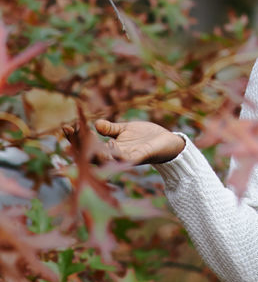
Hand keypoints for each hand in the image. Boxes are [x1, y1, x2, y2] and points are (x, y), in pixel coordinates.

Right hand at [62, 118, 185, 164]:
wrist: (167, 142)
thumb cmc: (145, 136)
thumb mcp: (125, 129)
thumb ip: (111, 129)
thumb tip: (96, 124)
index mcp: (111, 149)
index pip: (89, 145)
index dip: (77, 137)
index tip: (66, 126)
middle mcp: (116, 156)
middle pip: (93, 153)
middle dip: (81, 143)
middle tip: (71, 132)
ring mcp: (127, 158)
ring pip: (108, 158)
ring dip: (96, 150)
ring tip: (85, 138)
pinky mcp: (140, 156)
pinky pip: (127, 158)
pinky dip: (119, 153)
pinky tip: (111, 145)